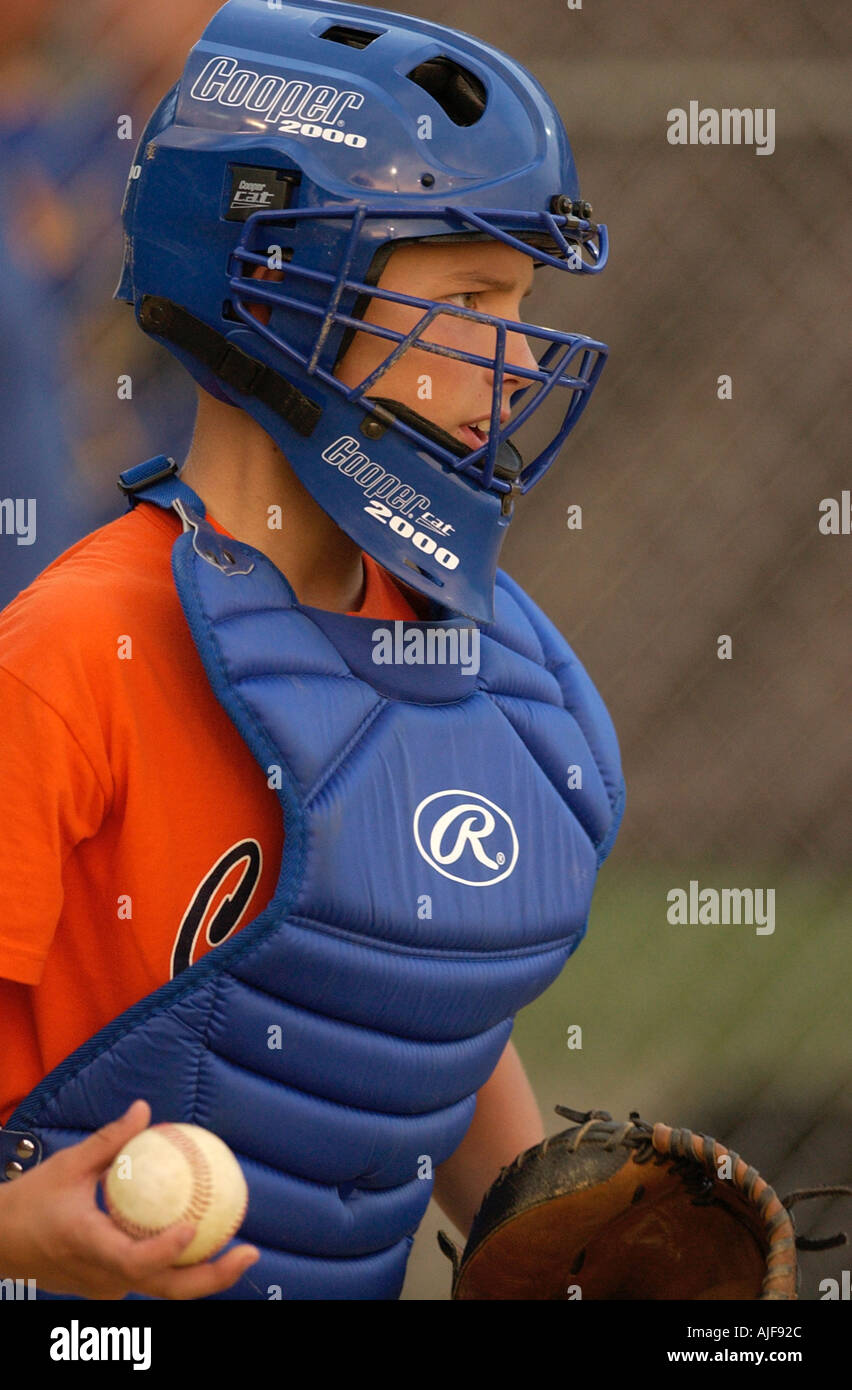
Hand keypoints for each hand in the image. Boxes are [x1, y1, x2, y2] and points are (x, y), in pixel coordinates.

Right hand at [0, 1099, 259, 1299]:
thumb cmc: (30, 1203)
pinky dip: (177, 1262)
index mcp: (90, 1247)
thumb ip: (109, 1141)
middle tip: (249, 1250)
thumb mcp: (67, 1166)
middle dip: (213, 1277)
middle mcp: (104, 1276)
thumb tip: (144, 1109)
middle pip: (166, 1288)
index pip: (135, 1260)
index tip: (192, 1226)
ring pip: (162, 1286)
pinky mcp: (108, 1286)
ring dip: (202, 1271)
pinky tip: (201, 1234)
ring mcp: (107, 1287)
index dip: (167, 1250)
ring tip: (238, 1245)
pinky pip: (150, 1277)